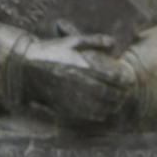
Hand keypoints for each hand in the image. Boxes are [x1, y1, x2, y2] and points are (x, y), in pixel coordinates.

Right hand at [19, 33, 136, 122]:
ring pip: (98, 106)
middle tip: (127, 94)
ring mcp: (70, 96)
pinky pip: (85, 114)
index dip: (123, 80)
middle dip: (120, 95)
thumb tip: (114, 43)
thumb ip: (94, 41)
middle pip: (107, 93)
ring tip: (118, 104)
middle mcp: (77, 82)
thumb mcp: (72, 41)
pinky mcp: (63, 106)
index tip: (130, 81)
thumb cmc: (51, 51)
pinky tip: (103, 113)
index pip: (110, 76)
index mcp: (81, 65)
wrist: (26, 67)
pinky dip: (97, 115)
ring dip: (111, 107)